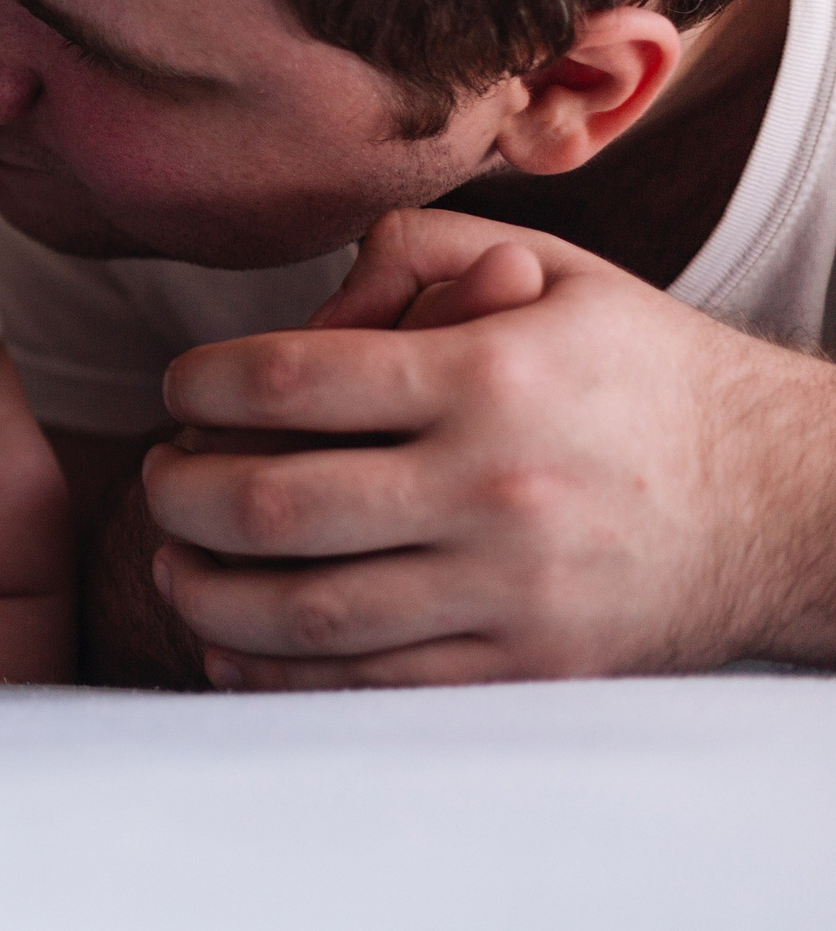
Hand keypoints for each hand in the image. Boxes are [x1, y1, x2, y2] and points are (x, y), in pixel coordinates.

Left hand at [144, 208, 835, 689]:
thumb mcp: (556, 269)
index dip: (202, 383)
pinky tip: (226, 643)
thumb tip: (315, 296)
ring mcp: (507, 587)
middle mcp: (491, 486)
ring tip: (174, 561)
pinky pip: (370, 682)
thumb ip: (423, 248)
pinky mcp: (524, 666)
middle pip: (274, 503)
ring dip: (208, 590)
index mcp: (488, 374)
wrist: (785, 499)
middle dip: (181, 494)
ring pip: (306, 609)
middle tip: (157, 479)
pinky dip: (276, 672)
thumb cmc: (645, 372)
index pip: (290, 379)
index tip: (178, 387)